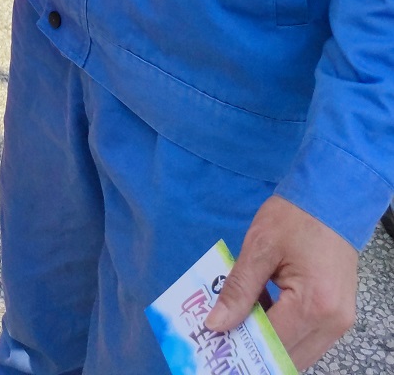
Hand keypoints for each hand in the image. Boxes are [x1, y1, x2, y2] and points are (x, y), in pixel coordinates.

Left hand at [205, 195, 356, 369]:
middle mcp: (332, 323)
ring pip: (299, 354)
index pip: (271, 344)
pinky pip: (308, 340)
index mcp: (313, 304)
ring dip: (270, 344)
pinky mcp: (340, 316)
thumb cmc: (295, 216)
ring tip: (241, 323)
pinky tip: (263, 312)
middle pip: (287, 357)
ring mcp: (340, 322)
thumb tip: (215, 325)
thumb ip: (238, 289)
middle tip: (225, 335)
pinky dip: (284, 334)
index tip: (215, 339)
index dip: (241, 345)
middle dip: (255, 351)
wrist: (332, 196)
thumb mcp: (260, 246)